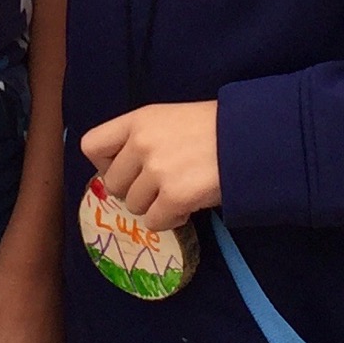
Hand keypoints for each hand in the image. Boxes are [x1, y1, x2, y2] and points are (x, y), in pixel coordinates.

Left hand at [81, 102, 220, 229]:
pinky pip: (154, 222)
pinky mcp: (174, 196)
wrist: (252, 138)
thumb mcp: (170, 120)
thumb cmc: (214, 128)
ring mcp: (157, 171)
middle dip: (136, 190)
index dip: (105, 163)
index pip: (92, 146)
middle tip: (162, 184)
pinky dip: (171, 219)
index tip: (128, 167)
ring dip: (156, 205)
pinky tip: (189, 203)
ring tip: (182, 190)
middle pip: (113, 184)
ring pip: (134, 206)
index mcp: (137, 121)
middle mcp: (141, 143)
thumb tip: (123, 174)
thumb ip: (142, 140)